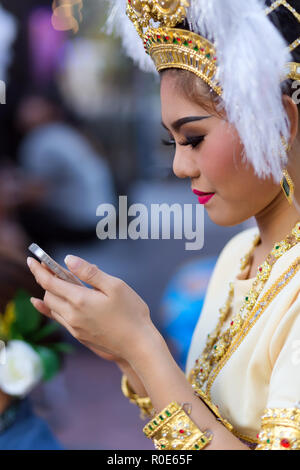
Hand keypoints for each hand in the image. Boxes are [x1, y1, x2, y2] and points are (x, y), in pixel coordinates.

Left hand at [27, 255, 154, 362]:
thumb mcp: (115, 286)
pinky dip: (49, 307)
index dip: (39, 269)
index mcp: (80, 300)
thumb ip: (90, 272)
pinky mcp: (79, 335)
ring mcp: (74, 328)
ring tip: (51, 279)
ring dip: (49, 292)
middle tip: (48, 266)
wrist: (138, 345)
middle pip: (48, 294)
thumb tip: (69, 259)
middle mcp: (72, 315)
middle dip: (45, 278)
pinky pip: (57, 318)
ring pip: (52, 306)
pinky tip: (40, 303)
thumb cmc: (131, 313)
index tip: (32, 258)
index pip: (50, 282)